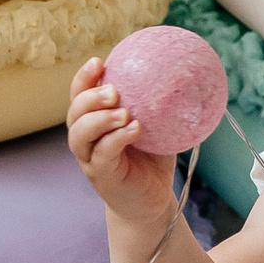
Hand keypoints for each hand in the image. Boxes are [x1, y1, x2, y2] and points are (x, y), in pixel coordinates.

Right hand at [66, 55, 176, 225]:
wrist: (151, 200)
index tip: (99, 61)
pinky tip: (135, 129)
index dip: (84, 78)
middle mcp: (86, 139)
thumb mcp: (157, 129)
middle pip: (74, 113)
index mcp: (94, 121)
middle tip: (113, 91)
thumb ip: (161, 106)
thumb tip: (188, 77)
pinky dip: (116, 139)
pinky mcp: (101, 176)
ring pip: (80, 135)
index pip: (80, 95)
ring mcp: (90, 159)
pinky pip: (102, 154)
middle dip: (90, 97)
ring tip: (122, 111)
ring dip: (99, 119)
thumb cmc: (151, 160)